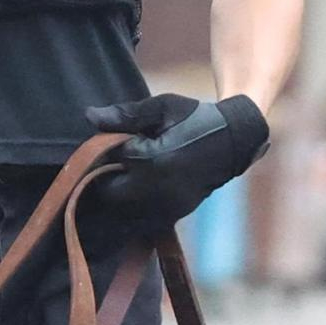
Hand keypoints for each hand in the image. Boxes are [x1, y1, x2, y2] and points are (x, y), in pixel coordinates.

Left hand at [83, 92, 269, 237]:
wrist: (235, 140)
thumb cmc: (195, 118)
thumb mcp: (162, 108)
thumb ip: (125, 114)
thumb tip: (89, 116)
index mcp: (150, 161)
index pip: (106, 161)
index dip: (103, 152)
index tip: (114, 142)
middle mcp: (156, 190)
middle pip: (110, 192)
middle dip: (108, 177)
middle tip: (121, 160)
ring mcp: (167, 206)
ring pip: (125, 209)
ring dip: (123, 192)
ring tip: (134, 172)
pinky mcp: (176, 213)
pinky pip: (144, 216)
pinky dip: (139, 204)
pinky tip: (147, 185)